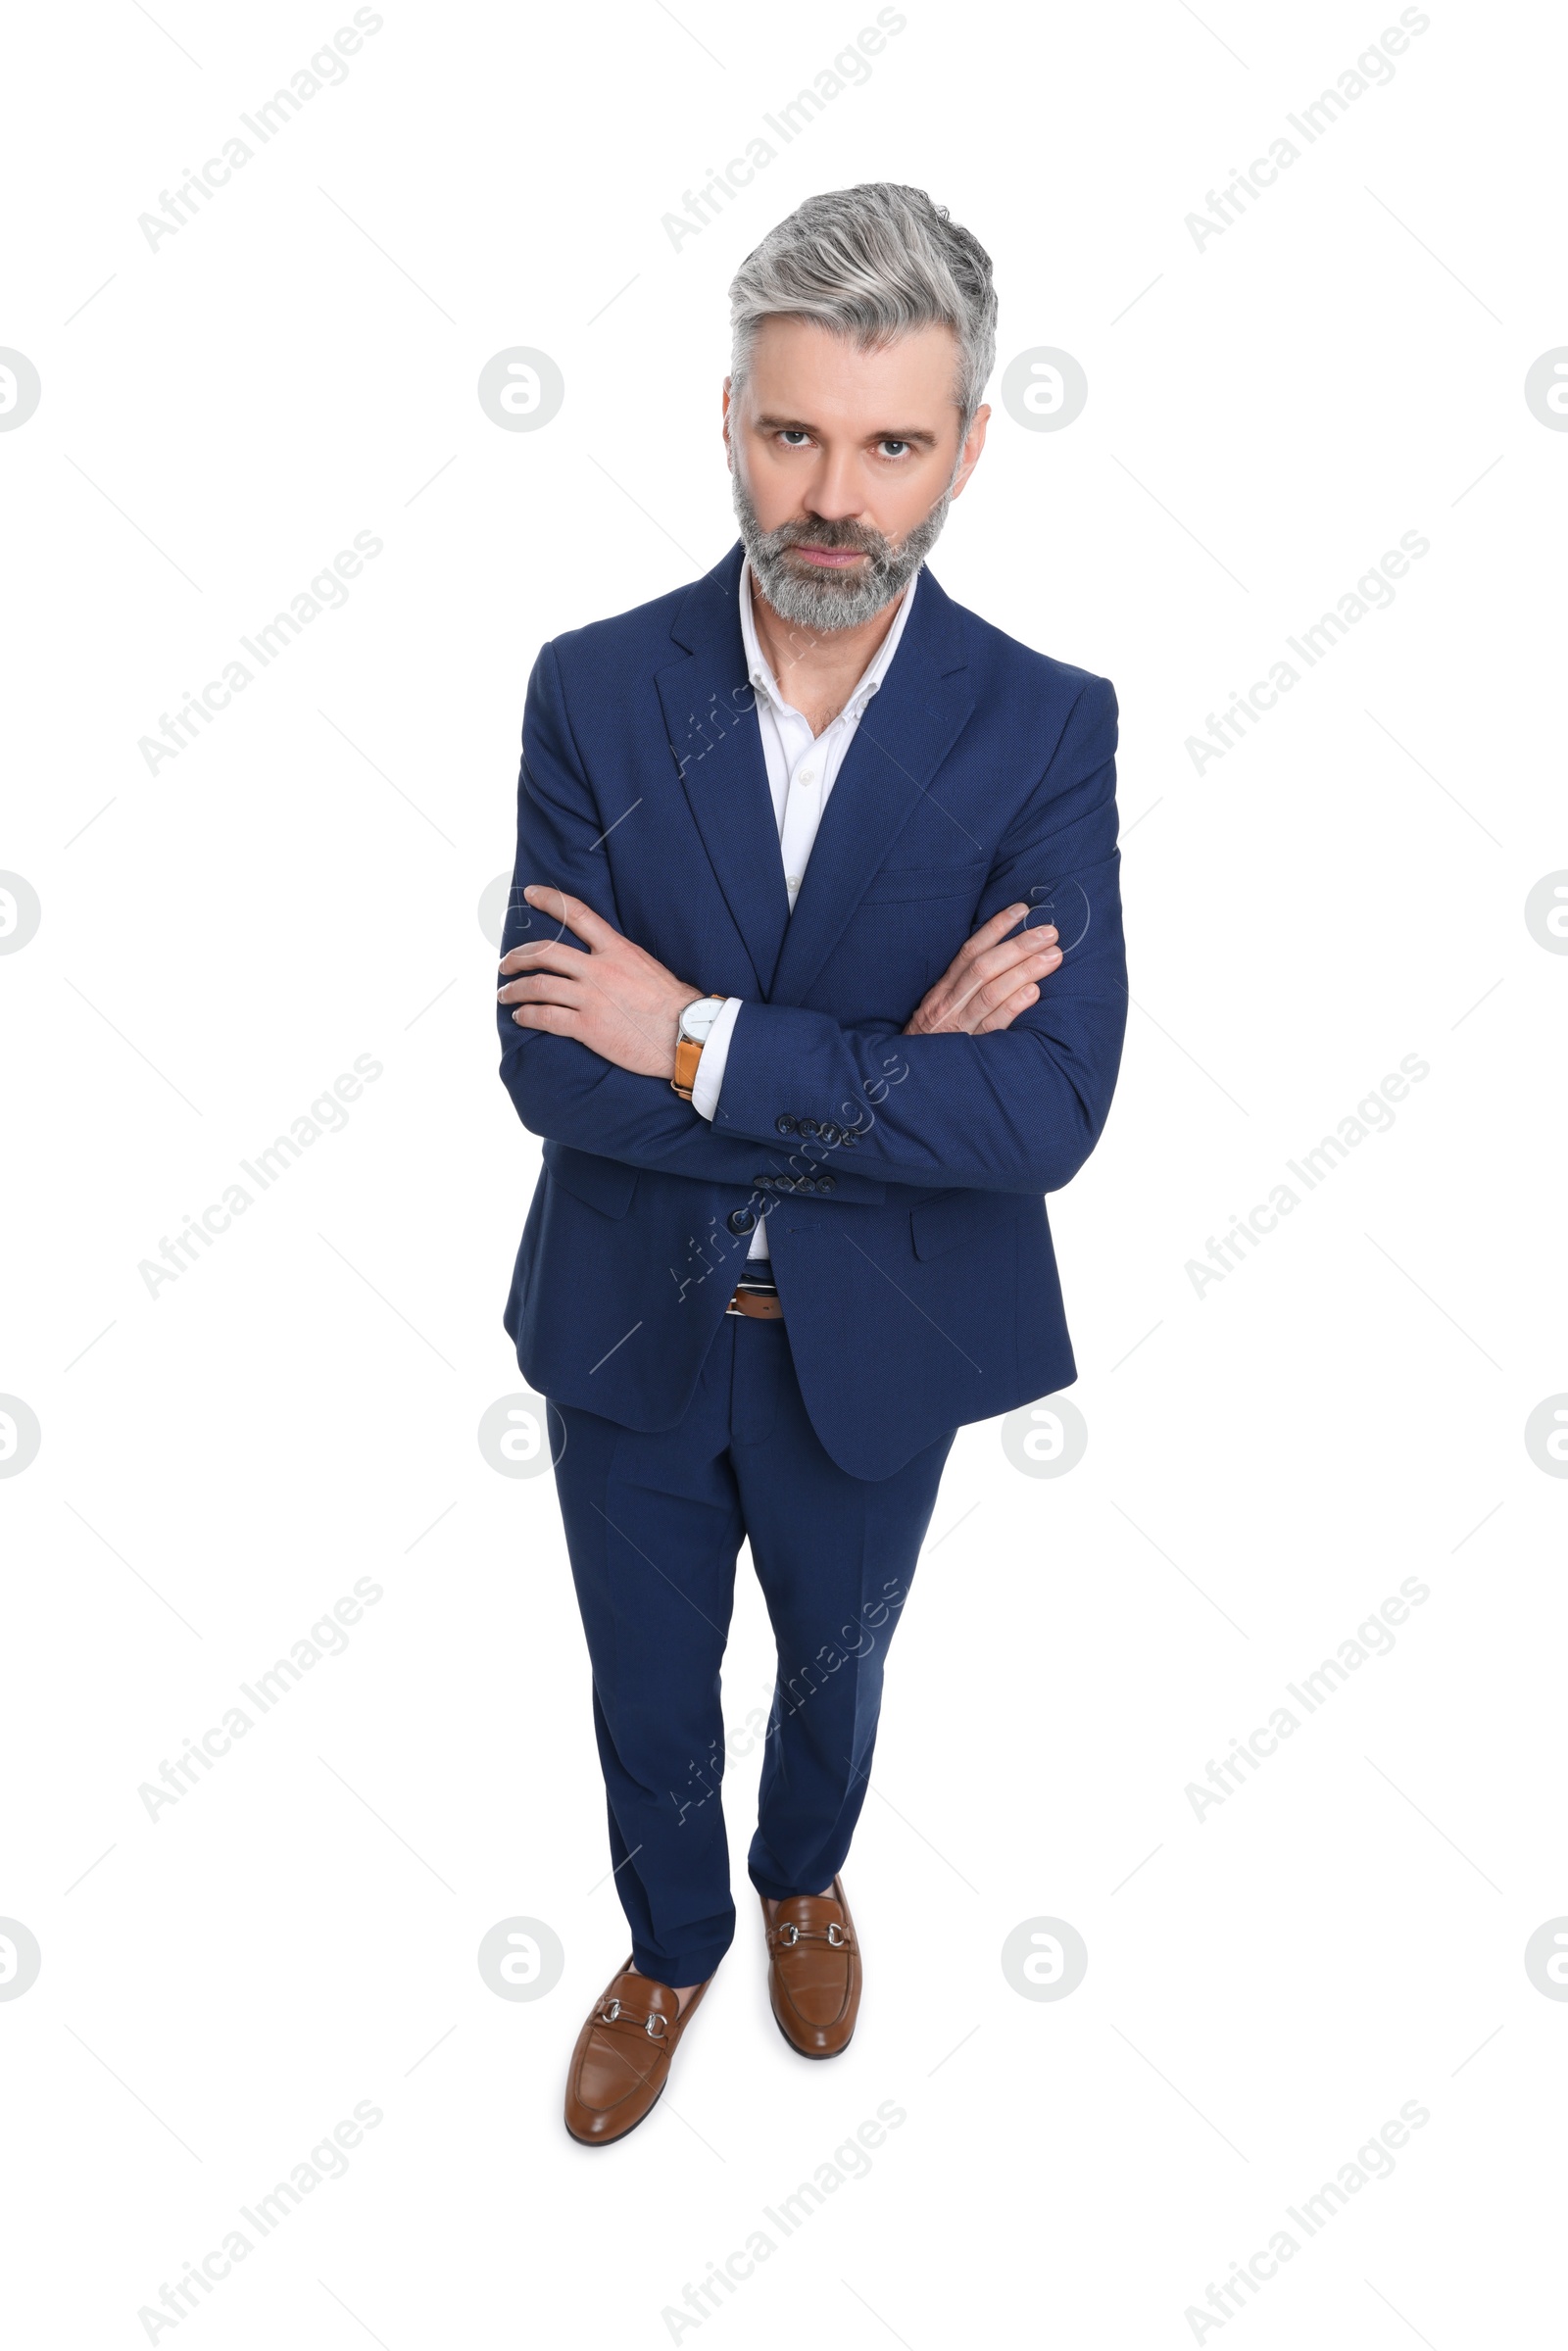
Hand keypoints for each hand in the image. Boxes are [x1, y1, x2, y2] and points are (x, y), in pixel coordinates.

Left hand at [498, 887, 698, 1078]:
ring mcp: (591, 998)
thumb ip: (621, 959)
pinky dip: (528, 1016)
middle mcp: (600, 969)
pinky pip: (546, 1017)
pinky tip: (521, 1017)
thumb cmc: (674, 1004)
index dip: (551, 900)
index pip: (579, 914)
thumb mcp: (647, 967)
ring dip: (514, 989)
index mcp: (617, 950)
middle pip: (545, 953)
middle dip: (518, 957)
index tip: (531, 893)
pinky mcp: (588, 1027)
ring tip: (505, 994)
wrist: (687, 1035)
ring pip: (538, 986)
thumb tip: (603, 959)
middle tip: (506, 964)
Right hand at [902, 903, 1060, 1035]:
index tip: (1022, 910)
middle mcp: (948, 1004)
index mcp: (942, 990)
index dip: (995, 928)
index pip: (970, 951)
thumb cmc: (933, 1042)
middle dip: (1018, 946)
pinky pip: (992, 1026)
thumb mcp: (940, 1009)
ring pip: (991, 992)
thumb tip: (1000, 959)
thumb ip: (963, 987)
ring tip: (1053, 956)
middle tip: (1049, 933)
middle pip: (984, 968)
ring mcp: (958, 1027)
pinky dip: (1012, 1007)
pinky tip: (1033, 992)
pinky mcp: (970, 1050)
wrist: (910, 1080)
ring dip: (1024, 971)